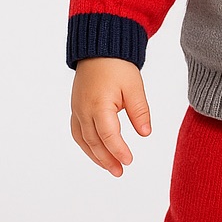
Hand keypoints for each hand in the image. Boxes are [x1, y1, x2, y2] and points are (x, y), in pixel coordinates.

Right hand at [70, 57, 151, 175]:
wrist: (99, 50)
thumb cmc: (117, 66)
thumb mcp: (134, 87)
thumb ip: (140, 111)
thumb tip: (145, 133)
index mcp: (99, 105)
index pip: (109, 135)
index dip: (119, 151)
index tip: (129, 161)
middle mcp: (84, 110)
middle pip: (94, 142)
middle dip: (107, 159)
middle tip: (120, 171)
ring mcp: (77, 109)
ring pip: (83, 140)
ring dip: (95, 155)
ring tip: (110, 167)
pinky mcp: (76, 108)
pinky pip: (78, 132)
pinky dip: (87, 145)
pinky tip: (96, 152)